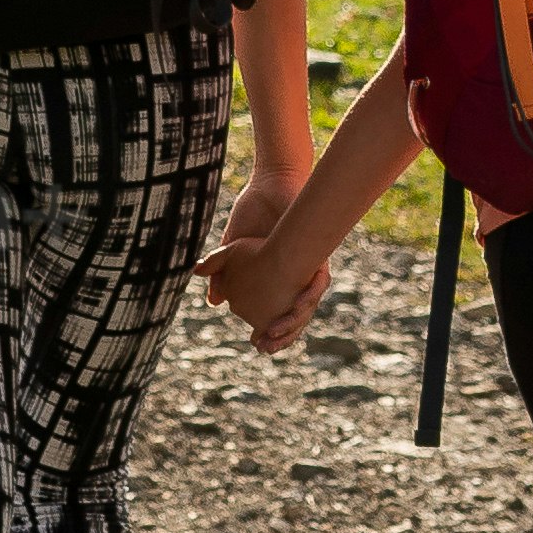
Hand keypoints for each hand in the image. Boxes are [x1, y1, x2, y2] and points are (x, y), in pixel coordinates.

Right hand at [203, 176, 331, 345]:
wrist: (274, 184)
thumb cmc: (253, 212)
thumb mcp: (232, 248)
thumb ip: (223, 274)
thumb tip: (213, 303)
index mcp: (276, 276)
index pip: (277, 311)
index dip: (269, 330)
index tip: (256, 345)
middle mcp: (294, 275)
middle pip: (295, 314)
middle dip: (282, 334)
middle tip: (266, 348)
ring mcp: (307, 266)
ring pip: (308, 303)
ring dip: (294, 322)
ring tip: (278, 333)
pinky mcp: (317, 253)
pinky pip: (318, 282)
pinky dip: (308, 298)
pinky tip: (297, 308)